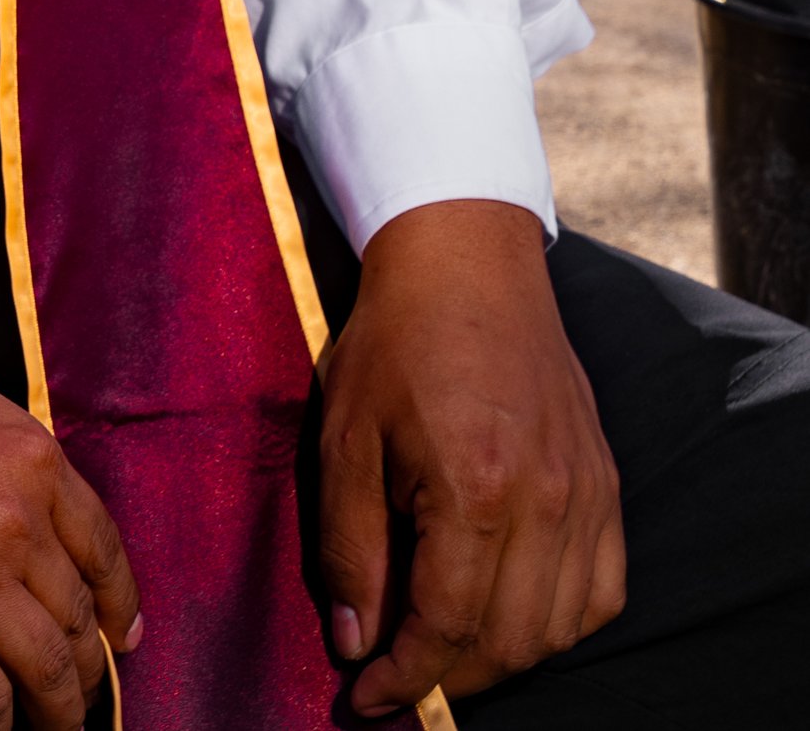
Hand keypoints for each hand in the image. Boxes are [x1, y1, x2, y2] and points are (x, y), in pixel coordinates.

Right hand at [0, 346, 140, 728]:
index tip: (120, 633)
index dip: (117, 602)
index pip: (103, 549)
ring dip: (59, 710)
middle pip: (76, 618)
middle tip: (85, 688)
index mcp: (33, 461)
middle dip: (88, 665)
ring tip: (57, 725)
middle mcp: (16, 522)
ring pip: (47, 669)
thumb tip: (44, 522)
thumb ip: (14, 465)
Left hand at [319, 200, 624, 717]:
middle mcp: (545, 499)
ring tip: (445, 647)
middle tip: (400, 680)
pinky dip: (558, 622)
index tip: (367, 700)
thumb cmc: (394, 341)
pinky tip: (509, 610)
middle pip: (509, 643)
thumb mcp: (344, 437)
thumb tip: (356, 642)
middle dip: (449, 680)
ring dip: (502, 658)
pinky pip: (601, 591)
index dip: (405, 680)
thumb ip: (350, 547)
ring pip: (559, 629)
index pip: (448, 628)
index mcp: (474, 486)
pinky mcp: (605, 483)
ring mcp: (586, 492)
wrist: (465, 262)